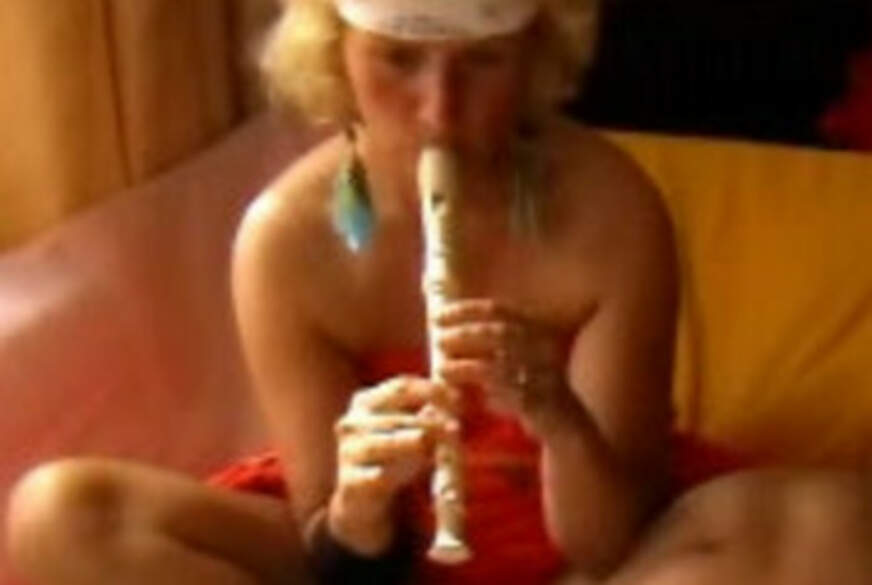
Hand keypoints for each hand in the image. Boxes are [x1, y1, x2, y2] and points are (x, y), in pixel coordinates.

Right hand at [328, 376, 458, 553]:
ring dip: (407, 444)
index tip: (458, 398)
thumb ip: (429, 414)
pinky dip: (385, 475)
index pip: (400, 387)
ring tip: (431, 446)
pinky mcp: (349, 483)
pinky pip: (369, 476)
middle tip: (454, 427)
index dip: (431, 391)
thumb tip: (456, 398)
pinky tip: (399, 475)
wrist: (363, 498)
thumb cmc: (392, 456)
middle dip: (427, 422)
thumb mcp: (411, 431)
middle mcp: (352, 423)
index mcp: (366, 402)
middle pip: (393, 417)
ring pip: (377, 444)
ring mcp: (348, 453)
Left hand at [435, 299, 577, 434]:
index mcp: (536, 328)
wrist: (565, 425)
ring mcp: (545, 373)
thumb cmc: (529, 388)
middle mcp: (543, 346)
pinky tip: (464, 396)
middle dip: (464, 334)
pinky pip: (509, 395)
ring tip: (441, 368)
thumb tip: (444, 326)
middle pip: (499, 333)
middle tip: (438, 339)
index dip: (465, 310)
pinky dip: (484, 394)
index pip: (498, 309)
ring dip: (467, 366)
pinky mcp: (543, 402)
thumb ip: (484, 343)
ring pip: (501, 365)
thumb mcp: (510, 359)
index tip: (437, 315)